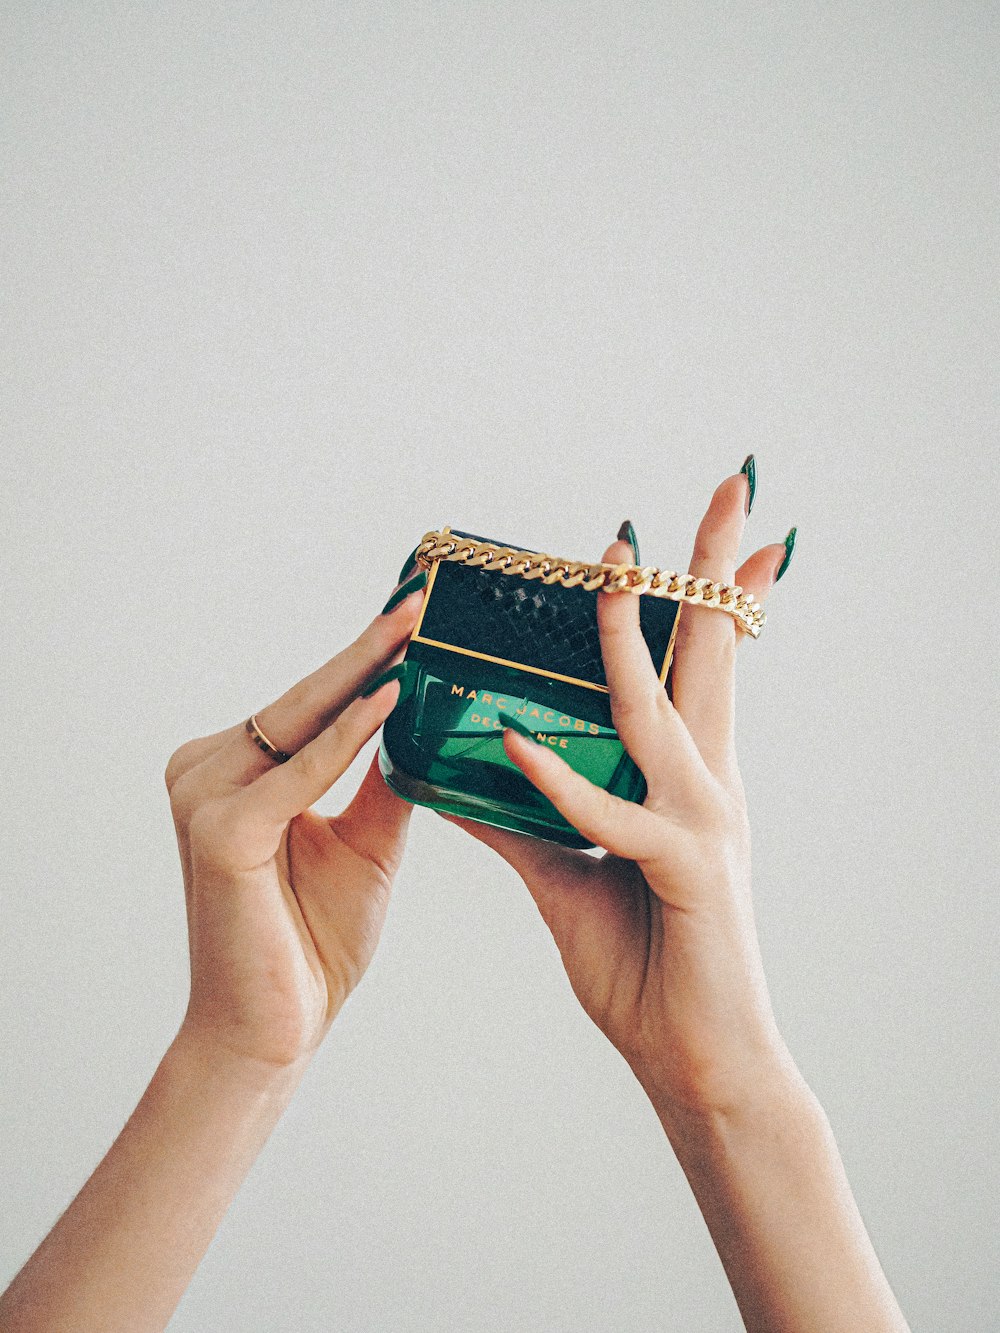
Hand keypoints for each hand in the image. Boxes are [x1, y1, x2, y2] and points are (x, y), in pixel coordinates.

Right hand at [163, 573, 427, 1071]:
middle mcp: (205, 770)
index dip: (365, 655)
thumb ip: (381, 776)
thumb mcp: (365, 841)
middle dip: (370, 645)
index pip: (311, 701)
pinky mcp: (218, 830)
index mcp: (232, 771)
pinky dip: (348, 736)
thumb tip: (424, 712)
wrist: (276, 1030)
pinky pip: (301, 771)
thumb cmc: (313, 939)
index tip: (415, 607)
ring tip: (418, 625)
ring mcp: (201, 796)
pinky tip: (391, 695)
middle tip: (423, 594)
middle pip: (305, 699)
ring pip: (302, 723)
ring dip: (364, 674)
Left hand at [443, 465, 796, 1114]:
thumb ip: (522, 812)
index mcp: (685, 775)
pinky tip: (516, 739)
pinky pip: (613, 816)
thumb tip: (462, 762)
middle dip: (716, 572)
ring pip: (665, 713)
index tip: (706, 529)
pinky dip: (562, 779)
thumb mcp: (568, 873)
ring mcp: (705, 822)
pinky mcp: (686, 873)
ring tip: (610, 573)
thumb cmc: (643, 959)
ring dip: (633, 641)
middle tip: (732, 488)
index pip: (696, 664)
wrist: (698, 1058)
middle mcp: (707, 782)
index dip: (704, 594)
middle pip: (712, 656)